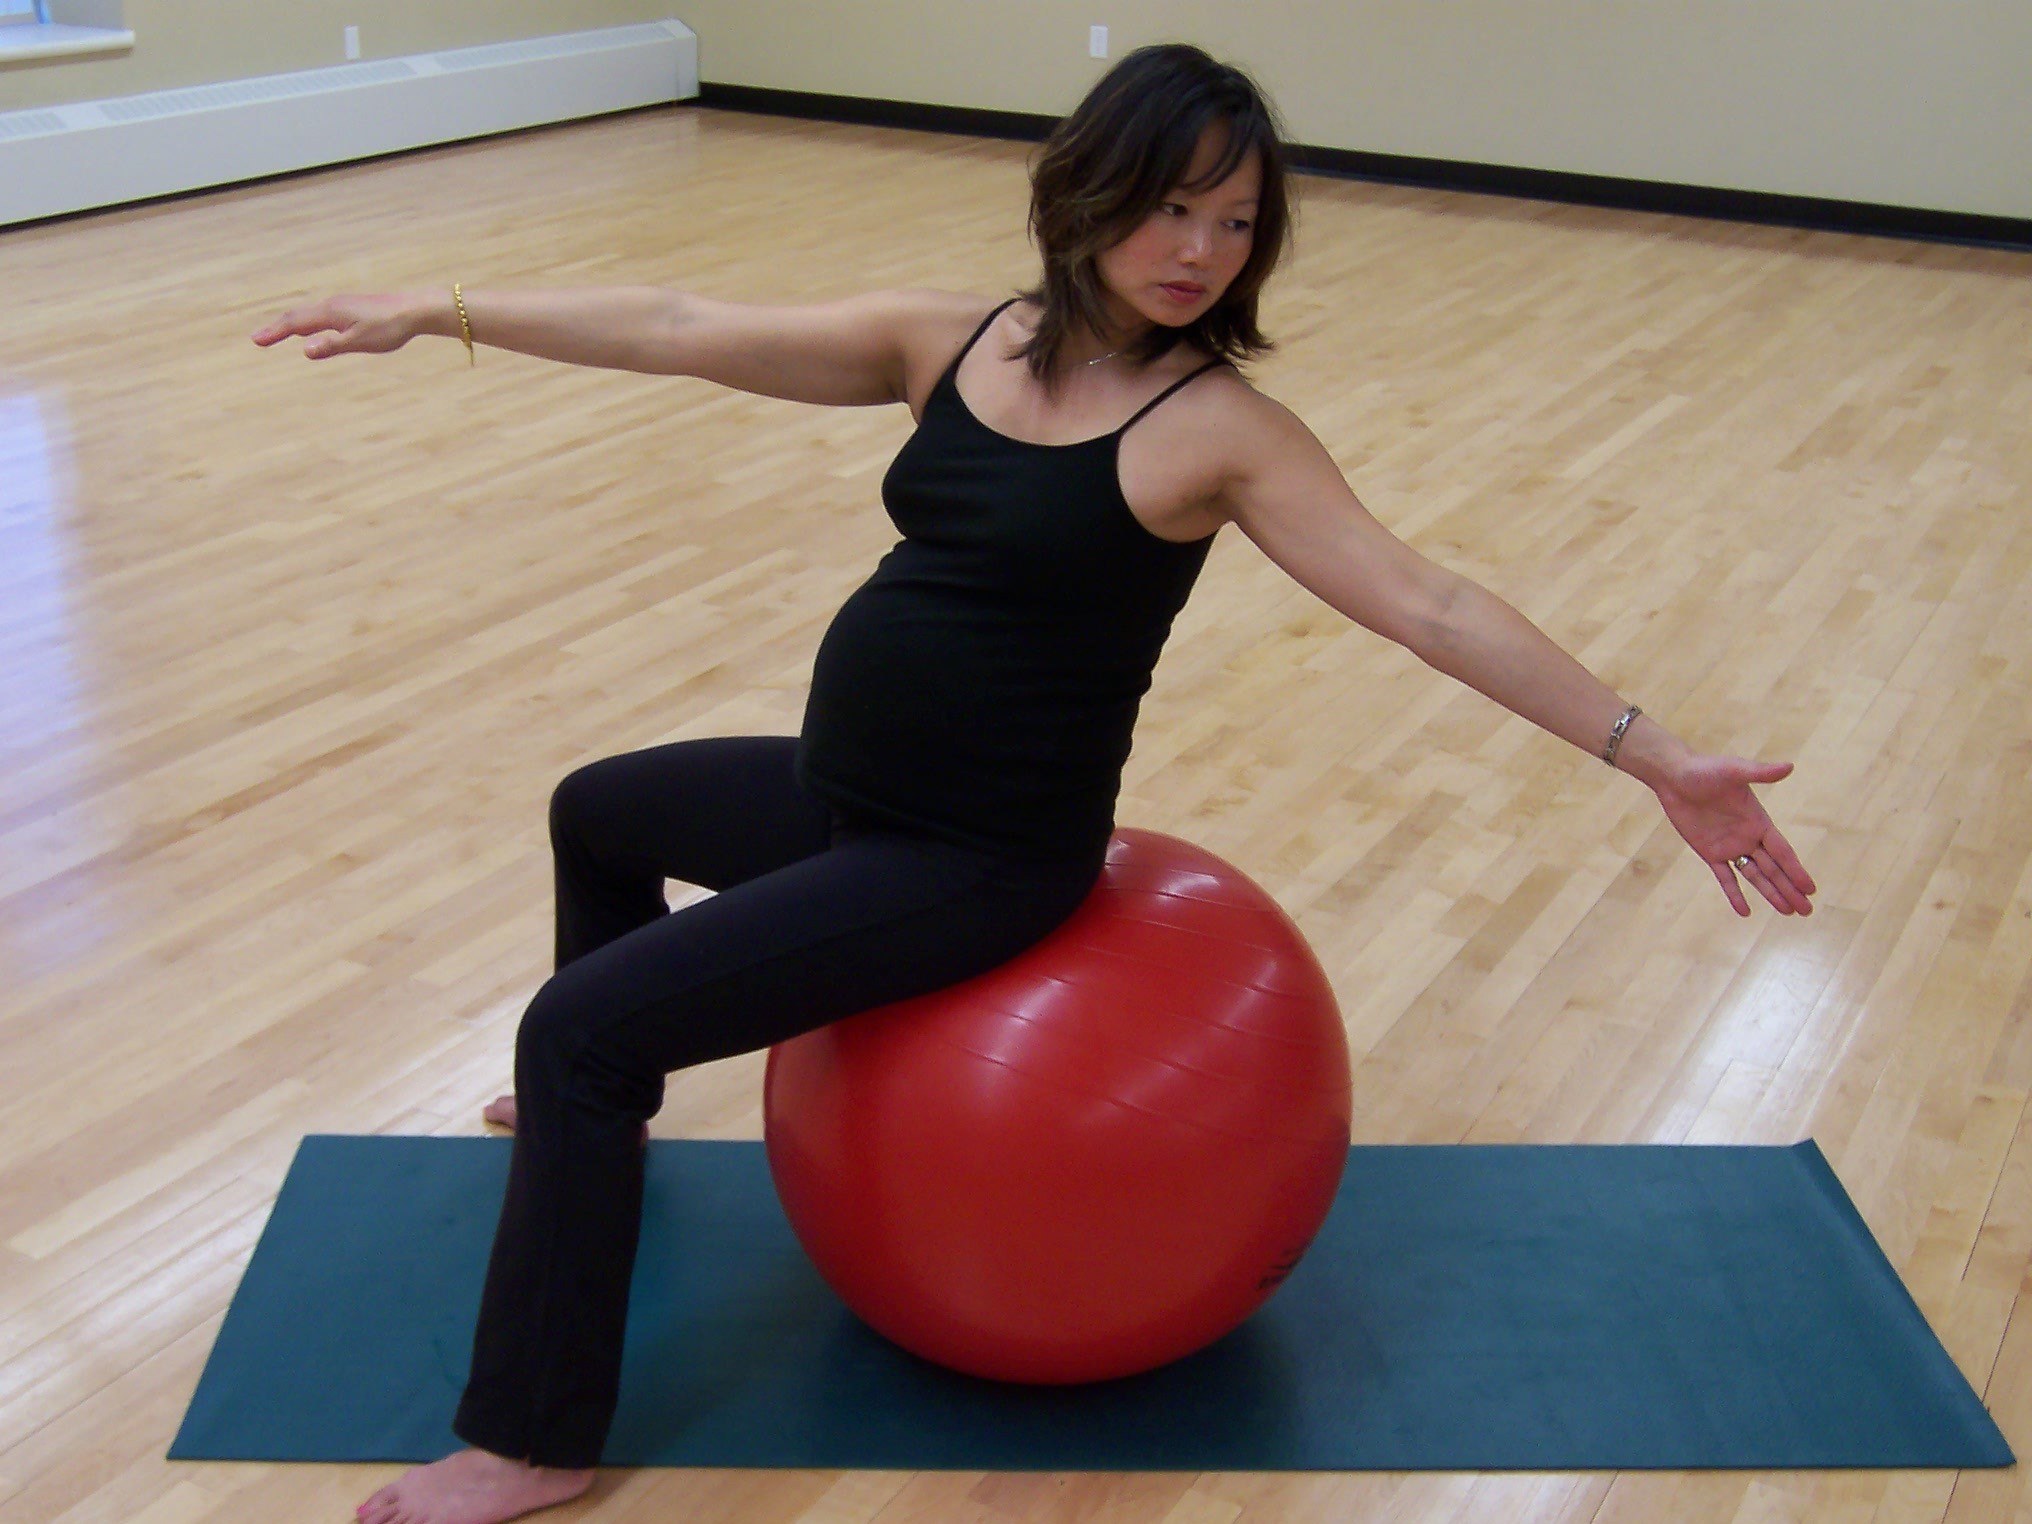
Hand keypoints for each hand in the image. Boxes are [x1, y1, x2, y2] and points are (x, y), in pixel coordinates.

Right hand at [250, 293, 426, 359]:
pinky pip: (322, 316)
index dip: (274, 332)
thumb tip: (304, 350)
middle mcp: (332, 306)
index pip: (295, 323)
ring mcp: (342, 306)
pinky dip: (308, 323)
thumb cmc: (390, 327)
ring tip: (277, 334)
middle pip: (298, 317)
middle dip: (277, 328)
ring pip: (310, 315)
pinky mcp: (352, 309)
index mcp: (330, 313)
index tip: (256, 340)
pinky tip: (311, 330)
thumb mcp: (360, 341)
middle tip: (258, 339)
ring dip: (291, 325)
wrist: (415, 309)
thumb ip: (332, 346)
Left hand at [1650, 753, 1816, 916]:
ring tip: (1788, 912)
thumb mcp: (1734, 770)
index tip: (1811, 889)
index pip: (1783, 852)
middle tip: (1806, 911)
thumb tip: (1789, 766)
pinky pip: (1725, 877)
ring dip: (1771, 894)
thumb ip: (1760, 773)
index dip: (1796, 870)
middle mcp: (1749, 837)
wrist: (1674, 776)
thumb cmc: (1705, 769)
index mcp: (1759, 821)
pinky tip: (1745, 912)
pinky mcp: (1709, 852)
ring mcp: (1730, 846)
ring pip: (1755, 876)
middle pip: (1774, 869)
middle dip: (1790, 889)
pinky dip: (1734, 894)